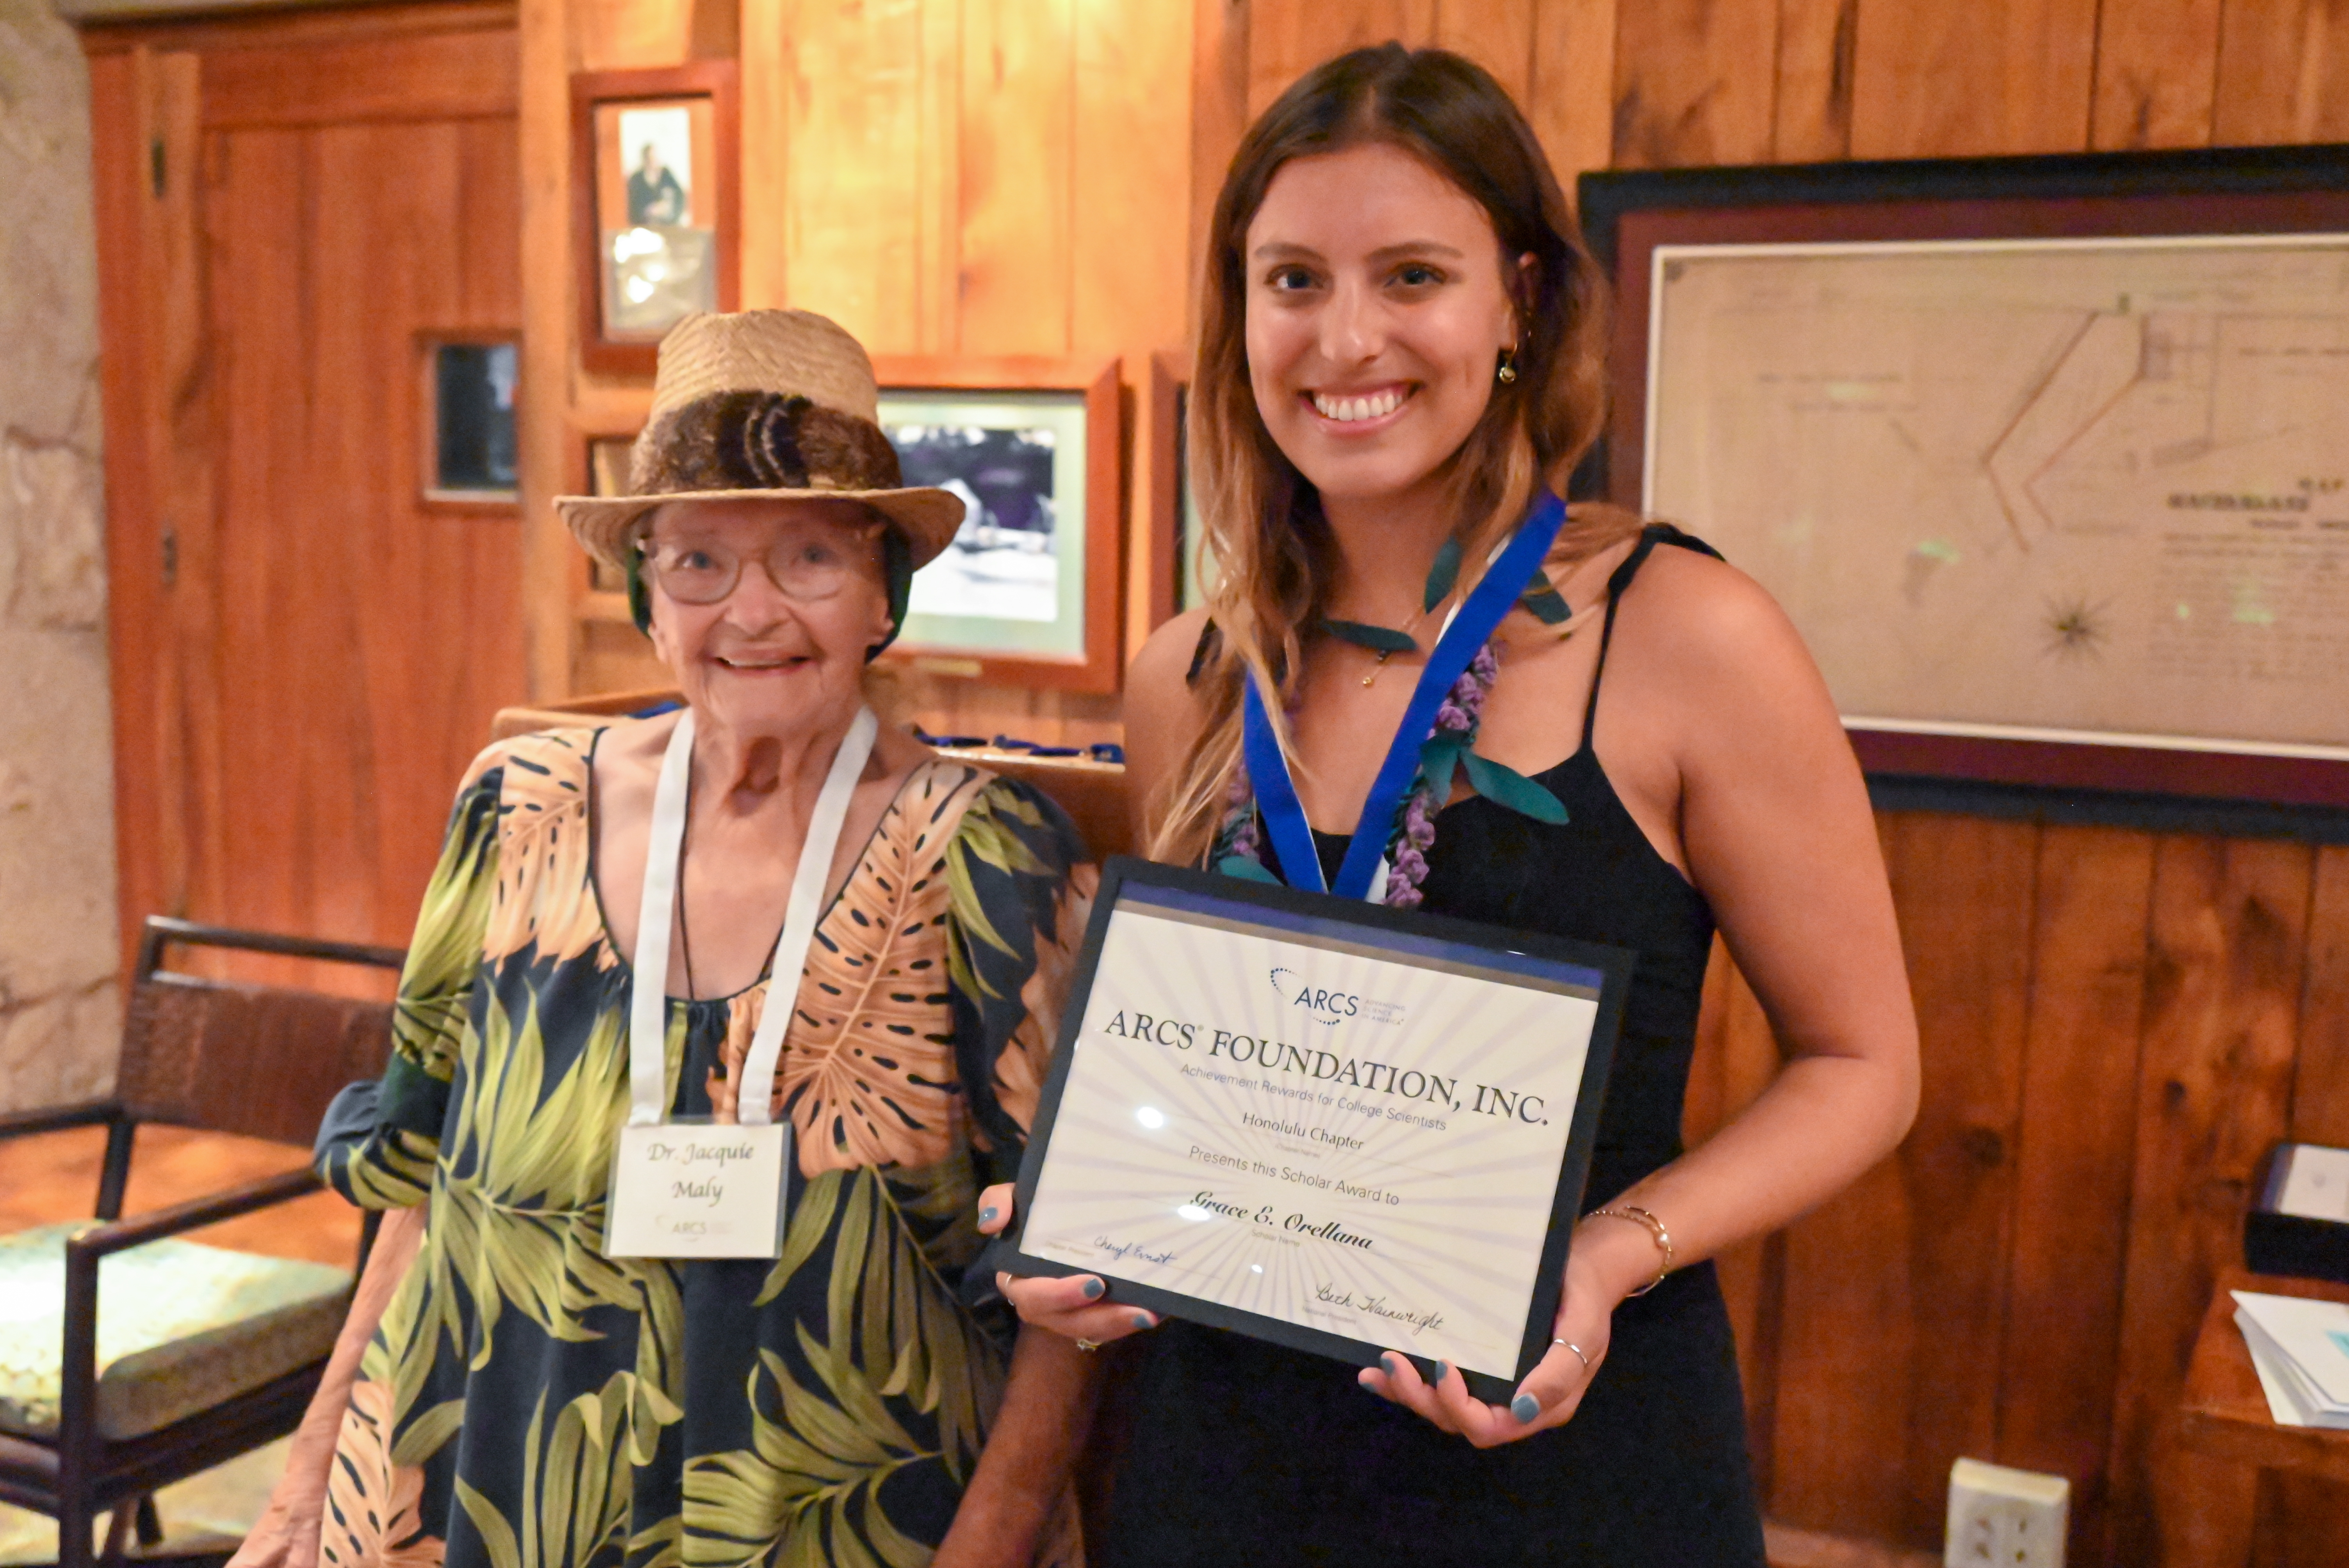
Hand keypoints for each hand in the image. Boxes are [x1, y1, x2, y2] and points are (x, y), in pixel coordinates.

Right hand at [976, 1182, 1160, 1346]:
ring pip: (1091, 1329)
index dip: (1059, 1295)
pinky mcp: (1095, 1314)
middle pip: (1066, 1322)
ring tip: (1149, 1315)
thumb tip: (991, 1221)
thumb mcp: (1019, 1197)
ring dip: (1120, 1325)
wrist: (1066, 1216)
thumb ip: (999, 1200)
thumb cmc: (1038, 1211)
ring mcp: (1071, 1312)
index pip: (1031, 1296)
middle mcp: (1044, 1303)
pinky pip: (1109, 1327)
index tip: (1093, 1284)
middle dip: (1099, 1318)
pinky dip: (1130, 1321)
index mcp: (1020, 1277)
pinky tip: (1156, 1311)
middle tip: (1132, 1308)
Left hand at [1356, 1247, 1615, 1446]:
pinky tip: (1377, 1372)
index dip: (1459, 1407)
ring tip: (1379, 1369)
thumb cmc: (1584, 1298)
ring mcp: (1491, 1385)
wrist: (1582, 1268)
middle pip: (1458, 1421)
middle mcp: (1511, 1402)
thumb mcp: (1582, 1332)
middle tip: (1394, 1363)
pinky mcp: (1477, 1365)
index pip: (1491, 1426)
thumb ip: (1559, 1373)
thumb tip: (1522, 1408)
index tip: (1441, 1367)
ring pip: (1442, 1407)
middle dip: (1422, 1399)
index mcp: (1539, 1405)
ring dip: (1408, 1393)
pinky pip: (1437, 1384)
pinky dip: (1407, 1382)